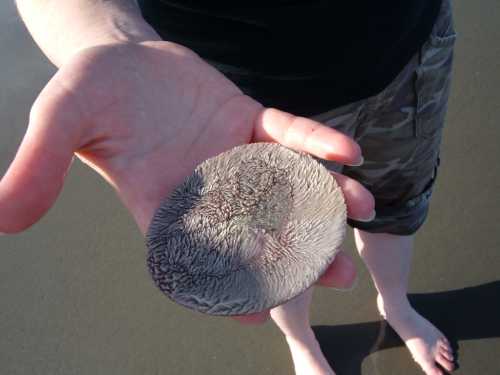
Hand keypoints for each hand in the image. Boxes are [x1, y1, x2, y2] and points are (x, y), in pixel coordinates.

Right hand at [0, 41, 373, 319]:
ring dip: (323, 198)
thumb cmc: (91, 89)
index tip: (260, 312)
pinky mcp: (250, 120)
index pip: (199, 253)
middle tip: (335, 273)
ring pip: (285, 184)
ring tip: (360, 213)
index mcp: (166, 200)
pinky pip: (289, 133)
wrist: (123, 56)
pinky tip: (347, 152)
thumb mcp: (60, 119)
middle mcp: (208, 185)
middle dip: (297, 247)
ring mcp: (235, 153)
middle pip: (256, 226)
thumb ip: (40, 165)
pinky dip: (316, 142)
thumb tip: (0, 217)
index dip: (226, 284)